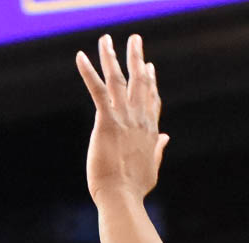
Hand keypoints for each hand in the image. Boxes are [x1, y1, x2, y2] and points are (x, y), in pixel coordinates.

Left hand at [76, 34, 168, 204]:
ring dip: (111, 56)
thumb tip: (167, 137)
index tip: (150, 67)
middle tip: (135, 40)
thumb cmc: (133, 189)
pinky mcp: (107, 121)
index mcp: (149, 131)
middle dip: (137, 58)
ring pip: (119, 80)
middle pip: (140, 82)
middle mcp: (139, 120)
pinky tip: (81, 57)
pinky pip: (97, 90)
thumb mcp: (152, 167)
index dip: (151, 82)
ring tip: (106, 39)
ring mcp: (124, 119)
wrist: (122, 197)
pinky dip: (88, 72)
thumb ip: (158, 149)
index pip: (151, 100)